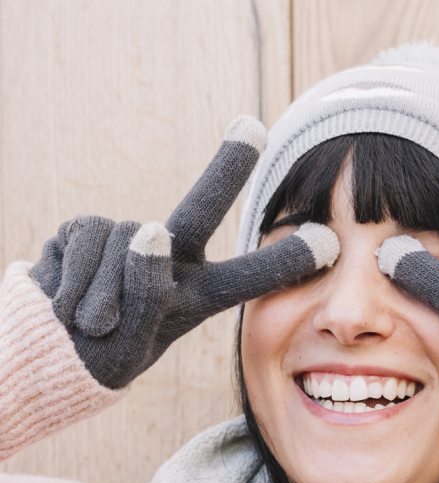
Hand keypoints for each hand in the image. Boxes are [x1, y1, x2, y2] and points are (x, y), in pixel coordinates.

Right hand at [30, 116, 339, 388]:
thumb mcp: (138, 341)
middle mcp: (172, 259)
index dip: (285, 262)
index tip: (329, 243)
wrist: (58, 347)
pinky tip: (70, 302)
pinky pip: (85, 245)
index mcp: (200, 293)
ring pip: (125, 249)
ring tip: (93, 322)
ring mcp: (130, 240)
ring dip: (101, 299)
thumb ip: (147, 295)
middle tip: (252, 127)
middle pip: (201, 208)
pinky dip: (72, 283)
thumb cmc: (111, 349)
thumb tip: (147, 230)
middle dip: (226, 168)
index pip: (248, 277)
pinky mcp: (86, 228)